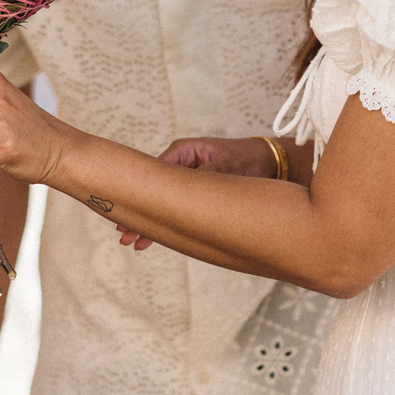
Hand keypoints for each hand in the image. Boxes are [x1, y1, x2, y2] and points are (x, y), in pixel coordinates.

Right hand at [120, 138, 282, 249]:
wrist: (270, 162)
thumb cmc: (247, 159)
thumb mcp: (226, 168)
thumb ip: (204, 181)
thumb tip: (187, 196)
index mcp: (182, 152)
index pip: (154, 178)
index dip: (140, 198)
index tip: (129, 216)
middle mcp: (180, 165)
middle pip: (153, 192)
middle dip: (140, 214)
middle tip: (124, 236)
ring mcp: (185, 180)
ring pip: (161, 203)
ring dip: (150, 221)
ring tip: (133, 242)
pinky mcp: (194, 194)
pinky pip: (175, 209)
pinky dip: (165, 222)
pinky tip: (152, 238)